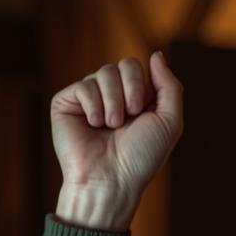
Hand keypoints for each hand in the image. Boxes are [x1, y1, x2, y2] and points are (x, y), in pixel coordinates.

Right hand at [49, 52, 183, 230]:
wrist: (111, 180)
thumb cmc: (140, 157)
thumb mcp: (169, 121)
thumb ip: (169, 86)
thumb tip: (156, 54)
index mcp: (135, 99)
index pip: (140, 68)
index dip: (143, 86)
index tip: (142, 113)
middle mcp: (112, 96)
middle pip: (125, 63)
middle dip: (132, 89)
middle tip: (128, 119)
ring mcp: (88, 99)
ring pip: (104, 72)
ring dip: (113, 101)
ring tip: (111, 126)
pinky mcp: (66, 104)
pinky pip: (83, 86)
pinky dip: (93, 105)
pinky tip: (93, 125)